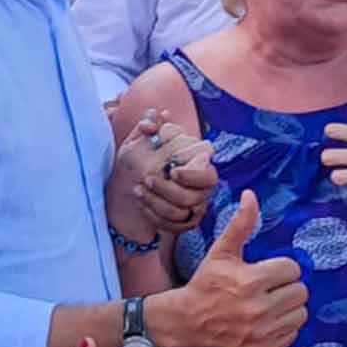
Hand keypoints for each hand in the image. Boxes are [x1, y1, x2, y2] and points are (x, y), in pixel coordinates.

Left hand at [111, 111, 217, 235]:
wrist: (139, 176)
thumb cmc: (150, 153)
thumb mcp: (148, 136)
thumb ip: (151, 124)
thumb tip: (153, 122)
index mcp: (203, 166)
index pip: (208, 175)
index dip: (192, 176)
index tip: (172, 171)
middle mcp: (203, 189)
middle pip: (191, 197)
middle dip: (167, 190)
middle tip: (147, 178)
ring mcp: (195, 207)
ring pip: (179, 213)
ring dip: (156, 202)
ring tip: (138, 189)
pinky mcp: (184, 222)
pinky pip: (171, 225)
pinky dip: (153, 215)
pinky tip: (141, 202)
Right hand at [169, 189, 307, 346]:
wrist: (187, 324)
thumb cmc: (205, 284)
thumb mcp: (221, 252)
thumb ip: (241, 224)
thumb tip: (251, 195)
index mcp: (250, 281)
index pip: (291, 269)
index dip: (280, 268)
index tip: (264, 272)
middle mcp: (259, 309)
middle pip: (300, 291)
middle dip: (286, 287)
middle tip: (267, 288)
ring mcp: (263, 333)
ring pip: (301, 313)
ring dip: (289, 307)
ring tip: (268, 304)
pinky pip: (293, 334)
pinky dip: (284, 327)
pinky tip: (265, 321)